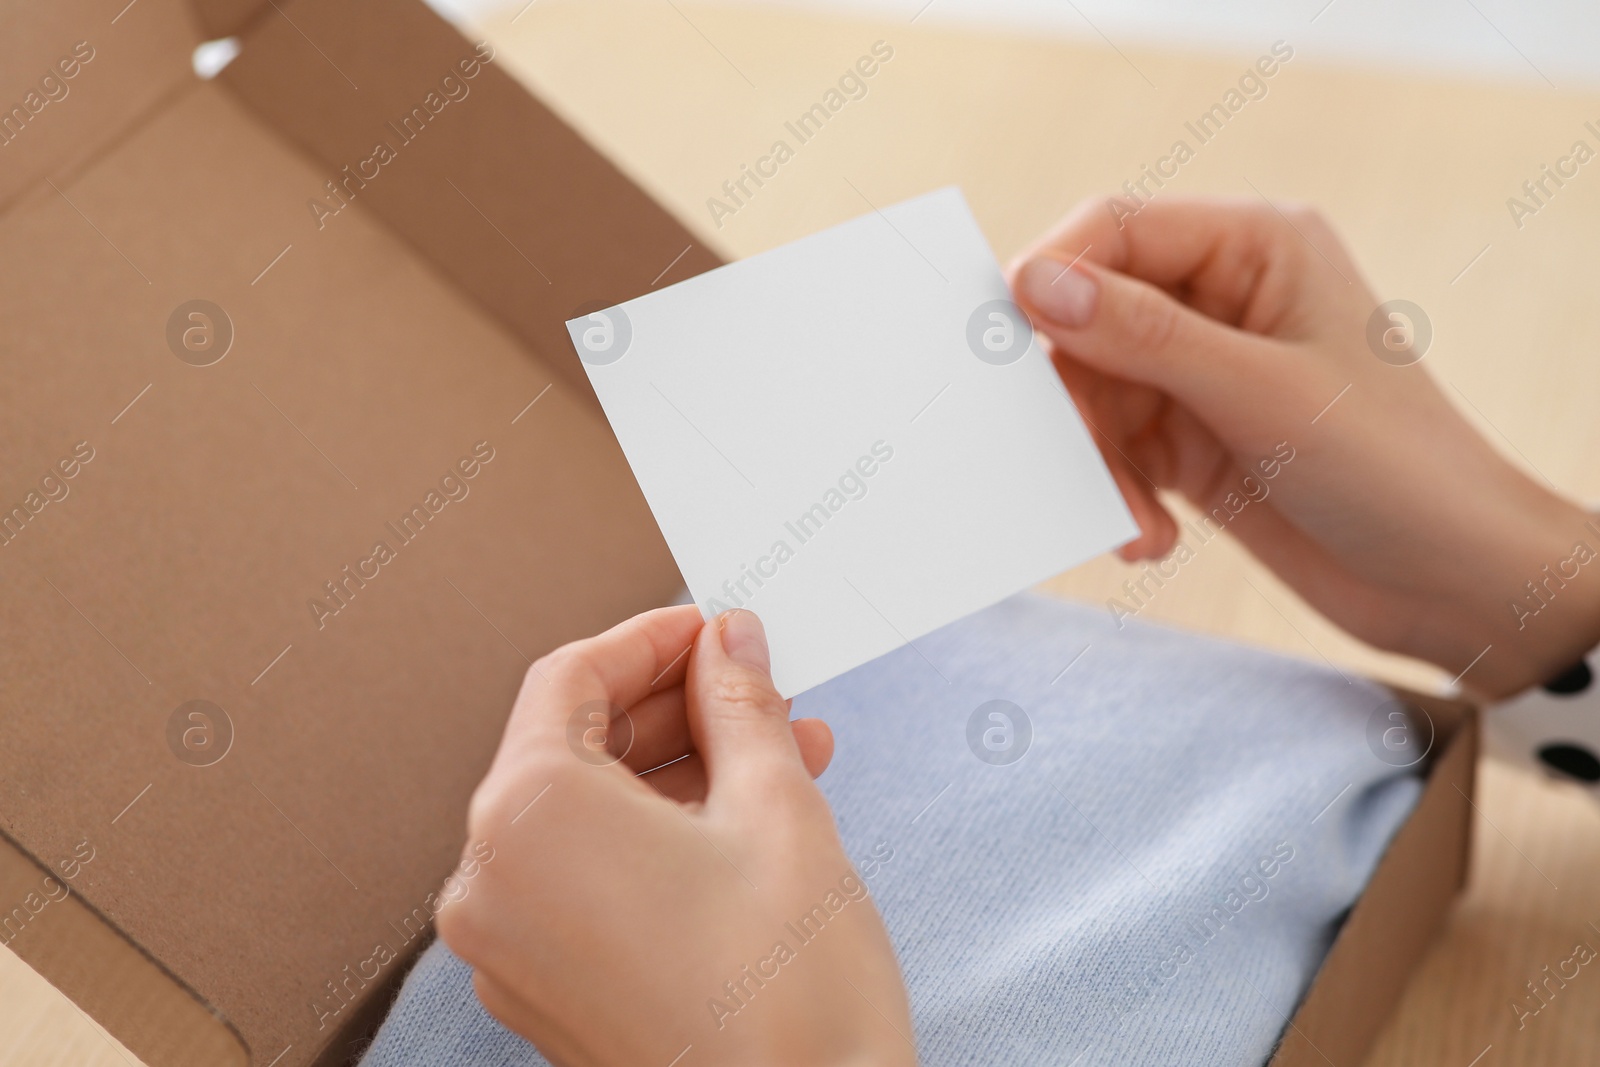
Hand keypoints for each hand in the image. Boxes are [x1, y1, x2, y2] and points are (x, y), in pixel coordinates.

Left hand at [437, 606, 915, 1066]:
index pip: (571, 679)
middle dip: (675, 708)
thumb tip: (729, 643)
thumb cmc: (792, 994)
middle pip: (572, 745)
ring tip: (781, 752)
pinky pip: (586, 878)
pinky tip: (743, 821)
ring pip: (585, 815)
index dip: (651, 639)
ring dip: (679, 772)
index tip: (715, 628)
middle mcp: (491, 884)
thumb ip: (741, 704)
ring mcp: (509, 949)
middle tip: (758, 686)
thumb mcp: (778, 810)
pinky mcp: (545, 992)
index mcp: (526, 819)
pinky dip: (654, 838)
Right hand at [1008, 196, 1599, 699]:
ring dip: (1099, 465)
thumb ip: (1143, 336)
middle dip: (1076, 398)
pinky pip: (1111, 451)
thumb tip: (1033, 282)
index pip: (1117, 230)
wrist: (1449, 582)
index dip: (1050, 273)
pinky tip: (1149, 539)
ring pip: (1093, 393)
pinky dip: (1114, 495)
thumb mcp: (1261, 394)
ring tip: (1136, 526)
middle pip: (1090, 318)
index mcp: (1255, 247)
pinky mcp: (1190, 439)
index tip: (1002, 337)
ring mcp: (1202, 371)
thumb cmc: (1392, 468)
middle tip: (1079, 463)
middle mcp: (1221, 298)